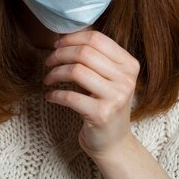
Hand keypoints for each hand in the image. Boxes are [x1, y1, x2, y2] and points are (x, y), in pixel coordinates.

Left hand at [43, 30, 140, 158]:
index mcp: (129, 64)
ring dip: (55, 73)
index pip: (97, 39)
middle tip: (49, 61)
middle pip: (85, 52)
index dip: (72, 38)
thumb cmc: (105, 104)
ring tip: (48, 78)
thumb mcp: (107, 77)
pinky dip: (55, 94)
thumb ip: (94, 57)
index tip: (57, 44)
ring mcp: (116, 97)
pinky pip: (70, 96)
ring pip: (76, 71)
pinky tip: (50, 95)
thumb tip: (63, 36)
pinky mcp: (102, 115)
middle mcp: (127, 79)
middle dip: (60, 54)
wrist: (114, 142)